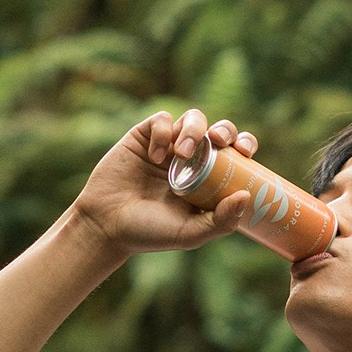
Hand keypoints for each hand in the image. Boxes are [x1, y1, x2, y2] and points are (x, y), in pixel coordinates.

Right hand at [69, 109, 260, 256]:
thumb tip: (245, 196)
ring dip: (194, 130)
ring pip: (194, 118)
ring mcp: (168, 147)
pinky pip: (161, 120)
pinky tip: (155, 155)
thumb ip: (220, 221)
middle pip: (219, 131)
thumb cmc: (150, 233)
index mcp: (209, 179)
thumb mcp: (190, 233)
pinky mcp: (144, 137)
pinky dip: (162, 132)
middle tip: (219, 141)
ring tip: (181, 153)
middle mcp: (192, 160)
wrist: (106, 225)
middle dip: (225, 130)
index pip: (236, 154)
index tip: (246, 152)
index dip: (245, 145)